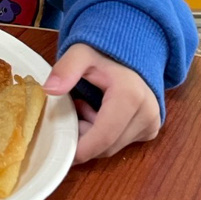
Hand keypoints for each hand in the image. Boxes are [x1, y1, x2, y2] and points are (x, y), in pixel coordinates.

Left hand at [44, 43, 159, 163]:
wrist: (130, 49)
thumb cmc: (103, 52)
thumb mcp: (80, 53)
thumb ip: (65, 69)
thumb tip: (49, 90)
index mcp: (130, 96)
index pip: (103, 138)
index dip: (80, 149)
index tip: (60, 149)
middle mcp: (146, 113)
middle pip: (107, 146)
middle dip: (84, 138)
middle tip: (71, 113)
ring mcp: (151, 123)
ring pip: (113, 147)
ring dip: (93, 135)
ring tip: (84, 107)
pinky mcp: (150, 129)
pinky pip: (122, 143)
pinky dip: (105, 135)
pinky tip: (99, 113)